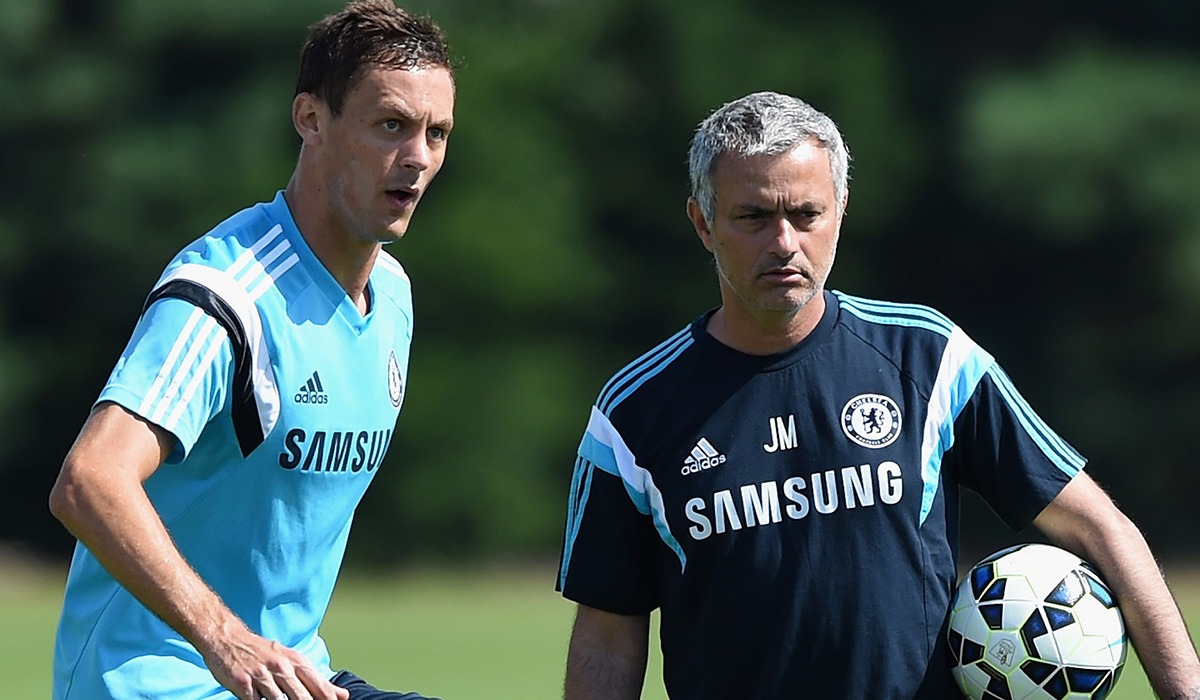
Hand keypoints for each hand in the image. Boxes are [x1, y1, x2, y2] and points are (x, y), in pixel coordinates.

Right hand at [200, 627, 349, 699]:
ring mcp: (262, 675)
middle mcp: (281, 667)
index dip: (328, 699)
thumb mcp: (292, 660)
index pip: (320, 687)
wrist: (228, 638)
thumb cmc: (263, 652)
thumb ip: (316, 680)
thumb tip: (344, 696)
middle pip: (302, 697)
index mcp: (297, 662)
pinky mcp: (242, 683)